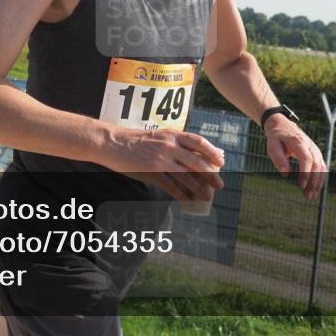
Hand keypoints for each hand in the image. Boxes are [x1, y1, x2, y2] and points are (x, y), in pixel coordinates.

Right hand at [102, 127, 224, 202]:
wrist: (114, 143)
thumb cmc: (137, 140)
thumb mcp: (159, 136)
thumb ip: (176, 143)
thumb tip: (192, 153)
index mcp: (172, 135)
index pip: (199, 142)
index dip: (212, 152)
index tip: (221, 162)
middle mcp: (169, 146)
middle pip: (197, 162)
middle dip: (211, 175)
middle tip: (220, 185)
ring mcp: (161, 159)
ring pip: (187, 176)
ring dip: (200, 188)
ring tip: (207, 197)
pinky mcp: (152, 172)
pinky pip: (171, 186)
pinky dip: (181, 194)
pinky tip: (187, 201)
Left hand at [265, 116, 326, 199]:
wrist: (283, 126)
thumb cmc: (276, 138)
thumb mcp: (272, 146)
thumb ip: (278, 159)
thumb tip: (285, 174)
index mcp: (298, 142)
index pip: (306, 158)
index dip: (306, 172)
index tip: (301, 186)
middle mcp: (310, 145)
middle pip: (316, 165)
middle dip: (313, 182)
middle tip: (307, 196)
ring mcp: (315, 149)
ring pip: (322, 167)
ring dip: (318, 183)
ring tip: (311, 196)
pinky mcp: (317, 154)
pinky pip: (322, 167)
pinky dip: (320, 179)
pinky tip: (314, 189)